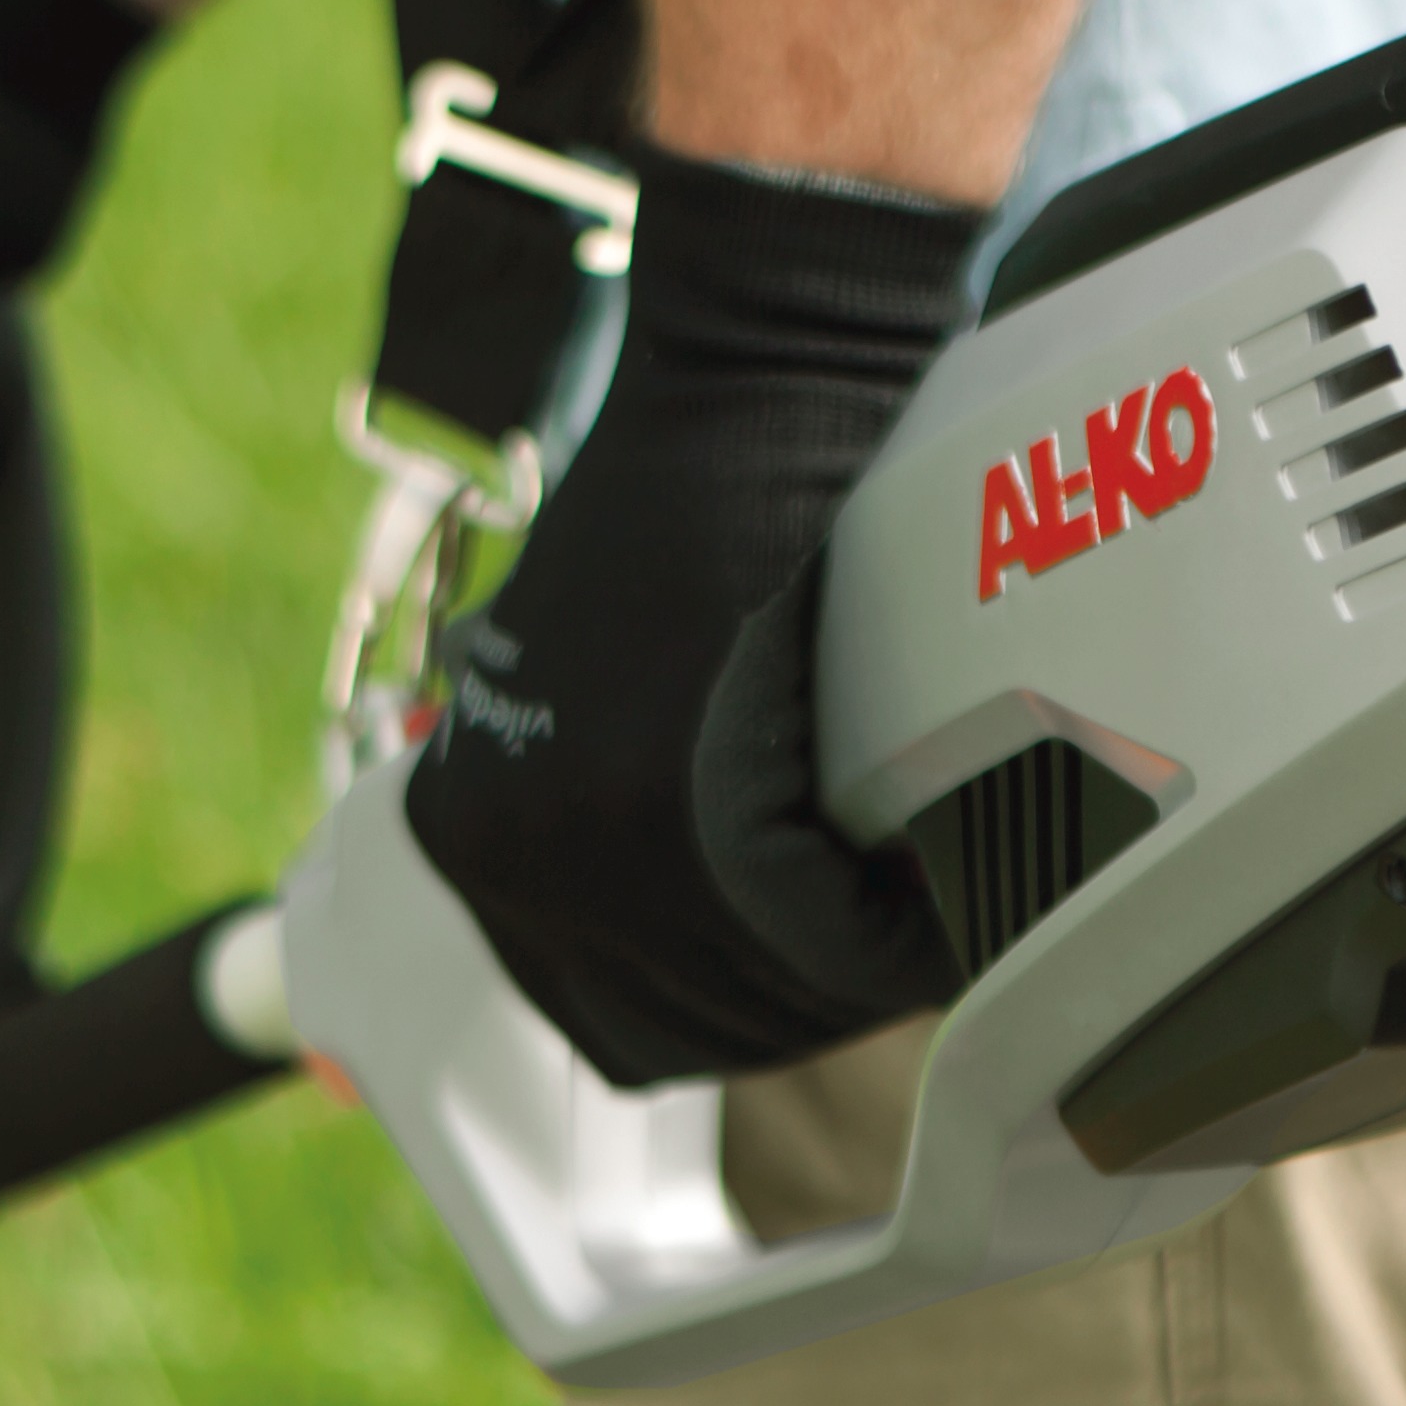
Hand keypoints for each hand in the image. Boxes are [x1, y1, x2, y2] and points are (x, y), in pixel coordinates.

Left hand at [401, 154, 980, 1086]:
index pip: (609, 1012)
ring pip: (764, 1000)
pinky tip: (939, 890)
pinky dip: (894, 933)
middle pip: (687, 1023)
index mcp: (466, 835)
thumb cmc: (703, 502)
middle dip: (793, 994)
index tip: (799, 956)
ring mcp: (598, 861)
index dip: (722, 997)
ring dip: (852, 969)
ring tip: (925, 906)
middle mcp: (512, 870)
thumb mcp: (591, 666)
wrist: (757, 382)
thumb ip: (607, 793)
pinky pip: (825, 950)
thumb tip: (676, 900)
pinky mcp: (703, 836)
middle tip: (882, 933)